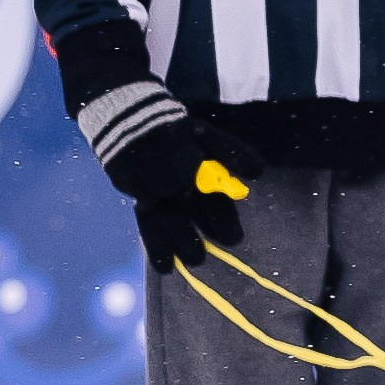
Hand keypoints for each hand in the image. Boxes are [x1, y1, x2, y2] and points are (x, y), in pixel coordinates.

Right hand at [77, 77, 264, 272]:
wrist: (125, 116)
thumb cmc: (173, 128)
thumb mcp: (206, 135)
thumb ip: (232, 153)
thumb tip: (259, 173)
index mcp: (191, 163)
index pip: (211, 195)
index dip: (222, 218)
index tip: (233, 239)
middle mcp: (171, 178)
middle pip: (190, 213)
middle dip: (205, 234)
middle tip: (217, 253)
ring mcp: (150, 188)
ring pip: (168, 223)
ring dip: (181, 245)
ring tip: (194, 263)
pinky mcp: (135, 194)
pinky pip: (147, 225)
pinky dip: (156, 247)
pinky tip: (165, 268)